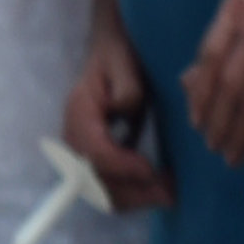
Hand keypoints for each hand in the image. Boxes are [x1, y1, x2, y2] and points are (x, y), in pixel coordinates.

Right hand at [64, 4, 172, 211]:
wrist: (109, 47)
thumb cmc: (119, 51)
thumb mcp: (124, 60)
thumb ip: (126, 86)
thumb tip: (124, 110)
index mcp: (79, 112)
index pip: (95, 152)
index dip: (123, 166)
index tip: (152, 171)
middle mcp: (73, 136)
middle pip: (94, 179)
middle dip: (132, 191)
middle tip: (169, 194)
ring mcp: (80, 149)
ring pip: (99, 187)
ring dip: (132, 196)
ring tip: (168, 194)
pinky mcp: (93, 154)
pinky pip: (105, 180)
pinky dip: (129, 189)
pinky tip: (156, 187)